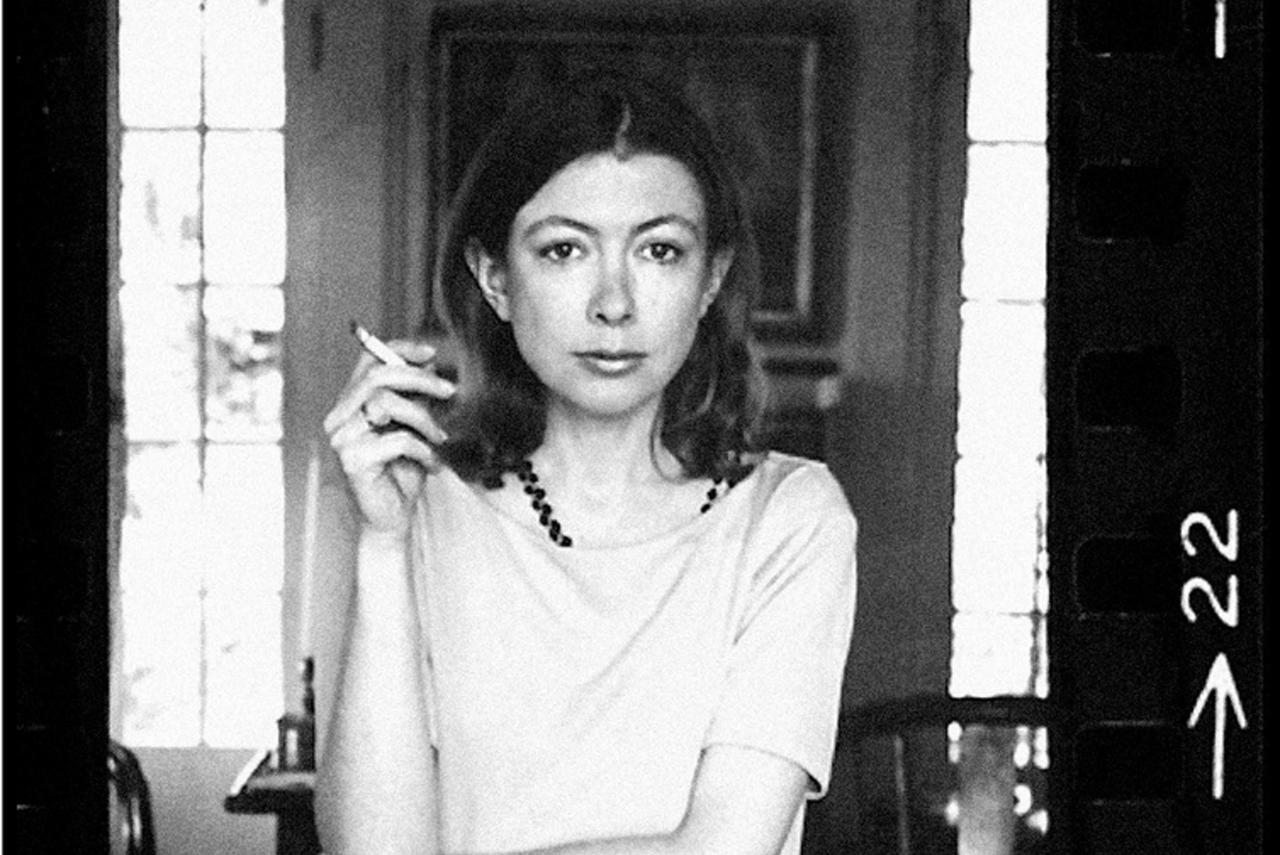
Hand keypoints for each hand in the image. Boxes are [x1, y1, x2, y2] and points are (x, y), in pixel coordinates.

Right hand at [324, 340, 455, 536]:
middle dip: (419, 379)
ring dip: (423, 419)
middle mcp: (339, 418)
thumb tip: (429, 364)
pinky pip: (396, 439)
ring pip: (386, 404)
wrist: (393, 518)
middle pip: (376, 377)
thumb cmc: (402, 472)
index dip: (399, 351)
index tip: (431, 354)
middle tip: (449, 391)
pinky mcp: (352, 460)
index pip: (368, 362)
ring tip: (439, 438)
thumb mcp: (414, 427)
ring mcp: (341, 439)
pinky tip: (432, 463)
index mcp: (351, 405)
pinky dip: (422, 449)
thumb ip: (414, 397)